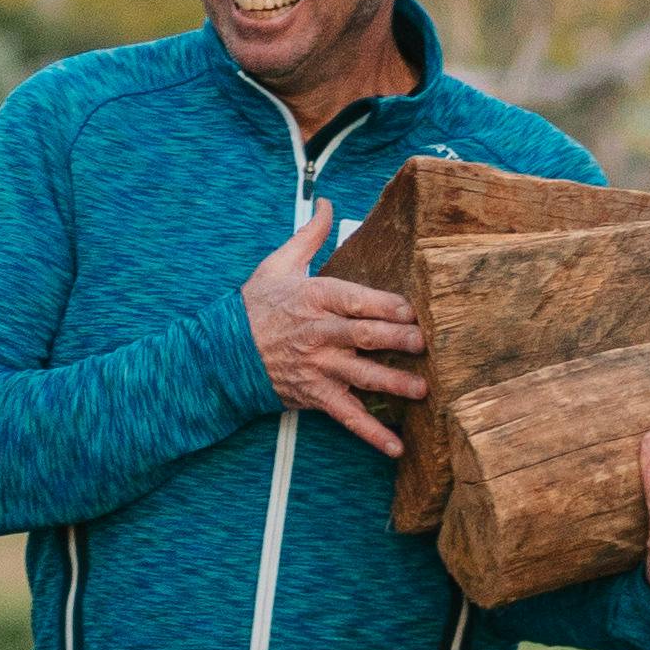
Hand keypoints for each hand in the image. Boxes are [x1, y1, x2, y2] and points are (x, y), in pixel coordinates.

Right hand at [242, 202, 426, 459]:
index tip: (413, 310)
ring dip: (393, 384)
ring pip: (361, 376)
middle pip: (364, 336)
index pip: (357, 300)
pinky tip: (396, 447)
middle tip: (426, 344)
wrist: (223, 352)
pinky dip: (372, 434)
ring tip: (423, 390)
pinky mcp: (315, 394)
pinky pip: (347, 417)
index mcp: (315, 298)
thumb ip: (310, 235)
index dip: (387, 306)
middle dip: (398, 340)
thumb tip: (327, 202)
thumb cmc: (255, 306)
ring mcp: (318, 367)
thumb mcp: (279, 263)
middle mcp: (319, 333)